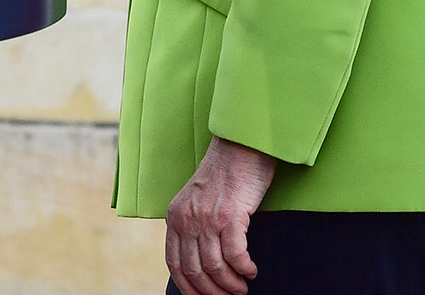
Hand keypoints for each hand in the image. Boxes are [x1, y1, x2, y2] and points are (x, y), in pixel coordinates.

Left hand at [166, 136, 276, 294]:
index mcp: (175, 216)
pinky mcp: (230, 216)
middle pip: (194, 270)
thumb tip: (202, 259)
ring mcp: (207, 218)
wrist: (241, 144)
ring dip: (230, 284)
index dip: (188, 287)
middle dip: (212, 291)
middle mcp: (187, 218)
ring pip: (215, 267)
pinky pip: (236, 255)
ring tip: (241, 287)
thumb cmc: (226, 171)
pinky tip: (250, 270)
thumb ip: (193, 223)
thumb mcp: (197, 198)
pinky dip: (244, 268)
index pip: (174, 263)